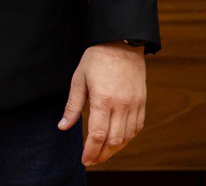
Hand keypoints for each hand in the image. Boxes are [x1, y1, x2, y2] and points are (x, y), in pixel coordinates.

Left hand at [58, 42, 147, 165]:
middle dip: (102, 154)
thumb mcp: (78, 79)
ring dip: (114, 149)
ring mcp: (134, 105)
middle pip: (114, 140)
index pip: (97, 133)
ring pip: (127, 137)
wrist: (122, 44)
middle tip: (91, 160)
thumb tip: (63, 126)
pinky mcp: (142, 103)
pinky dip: (127, 138)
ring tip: (102, 154)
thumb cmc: (96, 59)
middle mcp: (121, 105)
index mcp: (103, 99)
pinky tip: (118, 141)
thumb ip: (72, 105)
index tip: (85, 160)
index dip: (91, 150)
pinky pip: (137, 128)